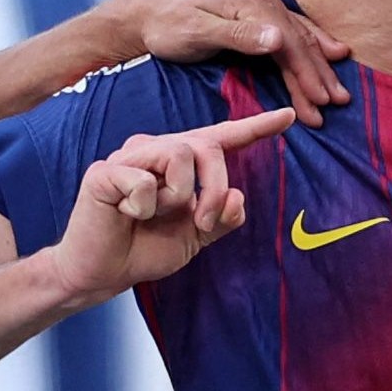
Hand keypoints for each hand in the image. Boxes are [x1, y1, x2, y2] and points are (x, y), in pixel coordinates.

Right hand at [42, 108, 297, 300]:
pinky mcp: (105, 171)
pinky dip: (143, 207)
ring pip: (179, 154)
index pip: (220, 139)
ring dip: (177, 197)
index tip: (289, 117)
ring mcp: (129, 157)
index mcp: (179, 163)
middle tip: (203, 222)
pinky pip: (144, 181)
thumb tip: (237, 197)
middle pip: (206, 146)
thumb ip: (221, 218)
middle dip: (215, 187)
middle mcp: (156, 150)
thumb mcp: (195, 238)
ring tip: (152, 215)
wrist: (102, 274)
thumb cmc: (144, 249)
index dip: (255, 128)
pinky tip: (124, 215)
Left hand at [108, 0, 352, 124]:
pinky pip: (292, 30)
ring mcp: (260, 0)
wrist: (144, 10)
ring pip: (298, 37)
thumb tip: (278, 39)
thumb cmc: (165, 25)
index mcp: (253, 1)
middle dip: (319, 75)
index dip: (307, 75)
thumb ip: (238, 35)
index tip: (320, 104)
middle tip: (338, 105)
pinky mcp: (255, 9)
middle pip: (299, 41)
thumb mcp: (196, 31)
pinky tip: (330, 53)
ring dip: (319, 65)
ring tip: (338, 93)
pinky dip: (312, 45)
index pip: (289, 44)